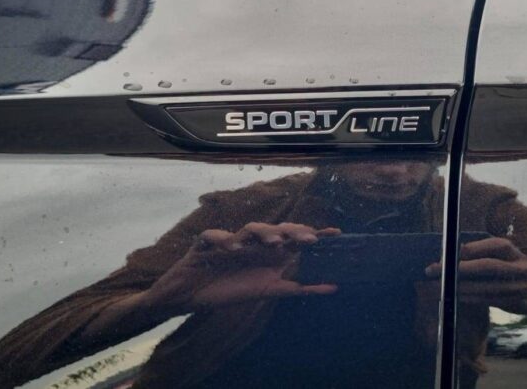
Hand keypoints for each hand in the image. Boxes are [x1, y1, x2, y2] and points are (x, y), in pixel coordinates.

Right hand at [138, 222, 340, 314]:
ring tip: (274, 243)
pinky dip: (224, 240)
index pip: (293, 238)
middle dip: (294, 232)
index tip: (336, 233)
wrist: (189, 297)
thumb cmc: (229, 290)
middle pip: (276, 230)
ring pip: (250, 228)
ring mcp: (230, 242)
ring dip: (264, 233)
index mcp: (267, 254)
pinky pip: (215, 236)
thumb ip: (299, 288)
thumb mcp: (268, 292)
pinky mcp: (206, 244)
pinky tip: (233, 249)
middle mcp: (252, 244)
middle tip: (310, 240)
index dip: (313, 234)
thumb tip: (334, 287)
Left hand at [425, 238, 526, 316]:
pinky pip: (491, 300)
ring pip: (488, 287)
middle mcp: (522, 267)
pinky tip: (456, 296)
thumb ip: (480, 254)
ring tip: (441, 286)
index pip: (496, 245)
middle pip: (490, 266)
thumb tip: (450, 251)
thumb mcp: (501, 258)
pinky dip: (471, 298)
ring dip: (461, 287)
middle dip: (461, 269)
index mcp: (515, 252)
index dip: (473, 248)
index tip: (450, 253)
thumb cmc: (511, 271)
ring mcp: (523, 286)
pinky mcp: (520, 303)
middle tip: (437, 270)